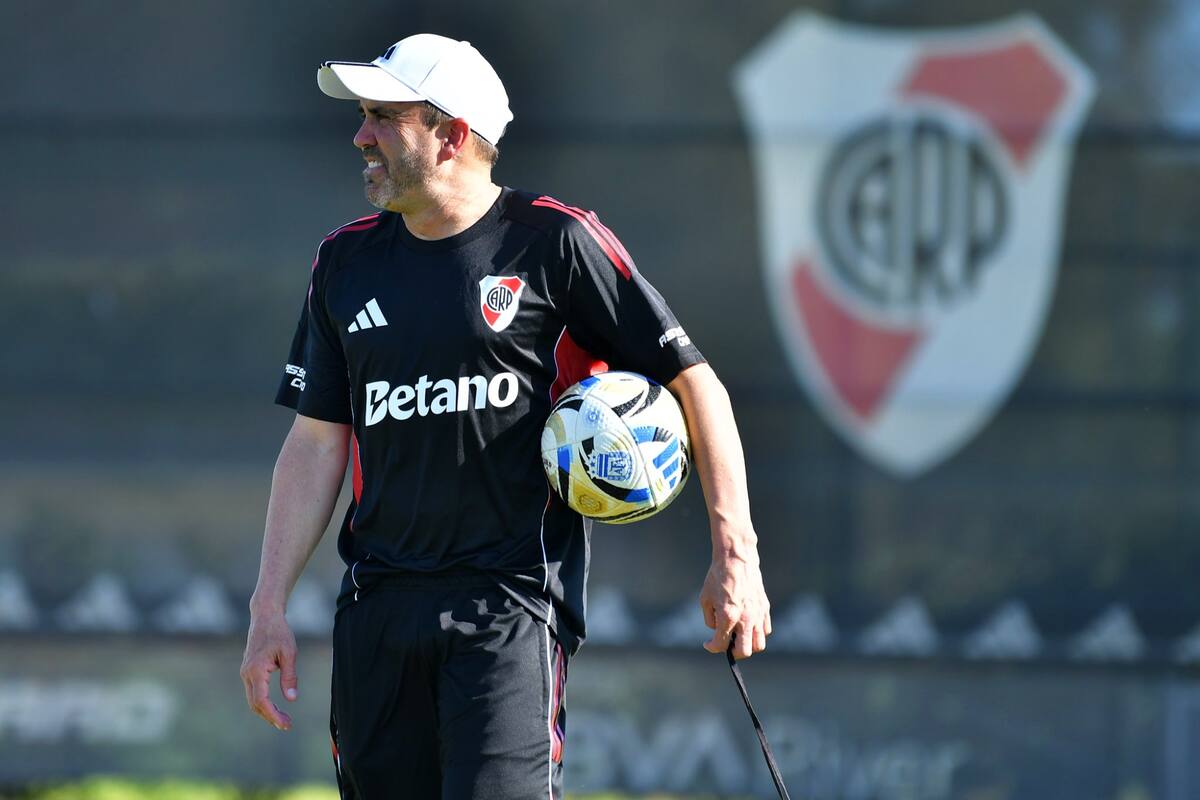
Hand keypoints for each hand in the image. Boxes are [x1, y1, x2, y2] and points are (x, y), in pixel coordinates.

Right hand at [240, 611, 299, 730]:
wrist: (265, 617)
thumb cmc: (279, 632)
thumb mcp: (289, 653)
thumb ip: (290, 676)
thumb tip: (292, 699)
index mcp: (256, 670)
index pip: (261, 700)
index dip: (272, 715)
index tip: (285, 724)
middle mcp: (247, 673)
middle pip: (255, 704)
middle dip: (270, 717)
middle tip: (287, 725)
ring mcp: (245, 672)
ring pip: (253, 699)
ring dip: (266, 711)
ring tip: (283, 719)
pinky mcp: (248, 671)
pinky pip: (254, 692)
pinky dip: (263, 703)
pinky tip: (275, 708)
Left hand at [700, 550, 771, 659]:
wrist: (736, 558)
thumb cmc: (717, 577)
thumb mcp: (705, 598)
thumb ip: (710, 619)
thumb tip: (717, 630)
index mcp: (728, 616)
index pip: (721, 644)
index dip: (712, 647)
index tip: (708, 643)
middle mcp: (745, 618)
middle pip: (744, 651)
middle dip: (733, 652)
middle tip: (725, 644)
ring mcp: (757, 614)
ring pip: (759, 644)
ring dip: (747, 644)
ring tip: (738, 636)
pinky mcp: (765, 607)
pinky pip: (765, 630)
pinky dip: (757, 633)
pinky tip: (746, 625)